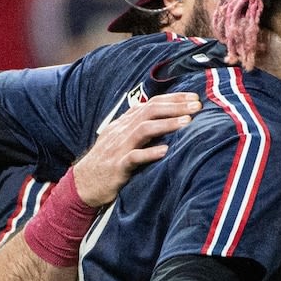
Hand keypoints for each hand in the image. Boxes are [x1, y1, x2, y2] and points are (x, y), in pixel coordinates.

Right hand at [72, 93, 199, 206]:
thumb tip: (163, 117)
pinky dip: (150, 153)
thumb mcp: (121, 139)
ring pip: (143, 130)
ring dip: (167, 124)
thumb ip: (139, 127)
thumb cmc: (107, 161)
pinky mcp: (117, 167)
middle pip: (150, 111)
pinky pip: (134, 157)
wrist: (83, 184)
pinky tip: (166, 151)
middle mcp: (122, 131)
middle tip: (197, 105)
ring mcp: (119, 148)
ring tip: (188, 122)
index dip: (172, 98)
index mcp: (124, 123)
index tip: (193, 97)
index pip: (150, 104)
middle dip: (175, 106)